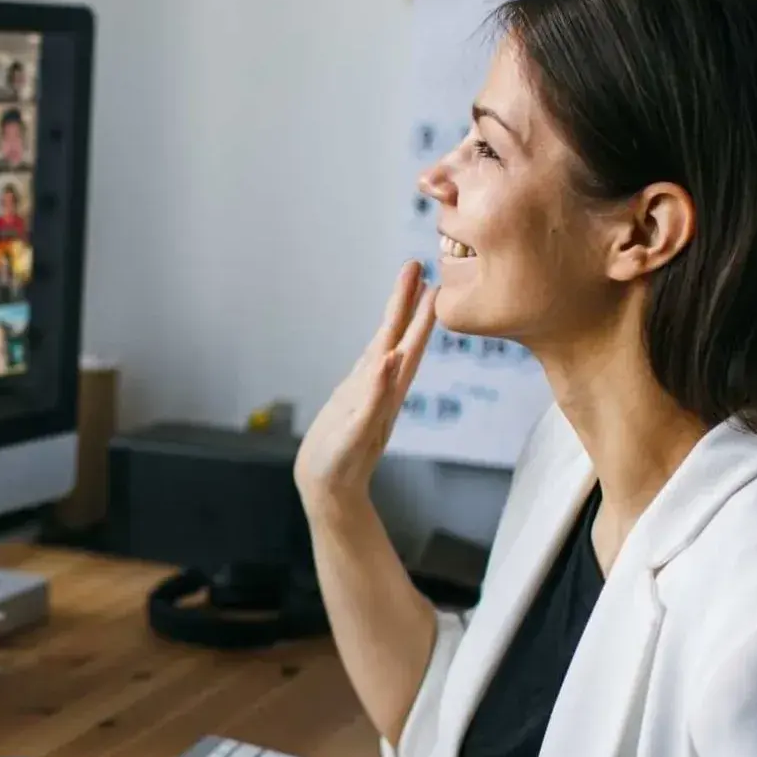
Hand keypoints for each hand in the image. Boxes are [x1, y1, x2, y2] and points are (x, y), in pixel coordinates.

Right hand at [293, 261, 435, 509]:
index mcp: (386, 391)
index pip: (405, 342)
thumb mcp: (357, 432)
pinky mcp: (354, 401)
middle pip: (399, 336)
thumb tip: (393, 358)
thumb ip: (375, 396)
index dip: (416, 311)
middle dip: (409, 301)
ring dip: (399, 318)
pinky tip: (384, 337)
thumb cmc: (339, 467)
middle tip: (418, 265)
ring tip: (408, 289)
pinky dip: (380, 344)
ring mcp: (369, 393)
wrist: (329, 491)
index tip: (427, 278)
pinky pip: (372, 365)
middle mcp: (382, 388)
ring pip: (388, 346)